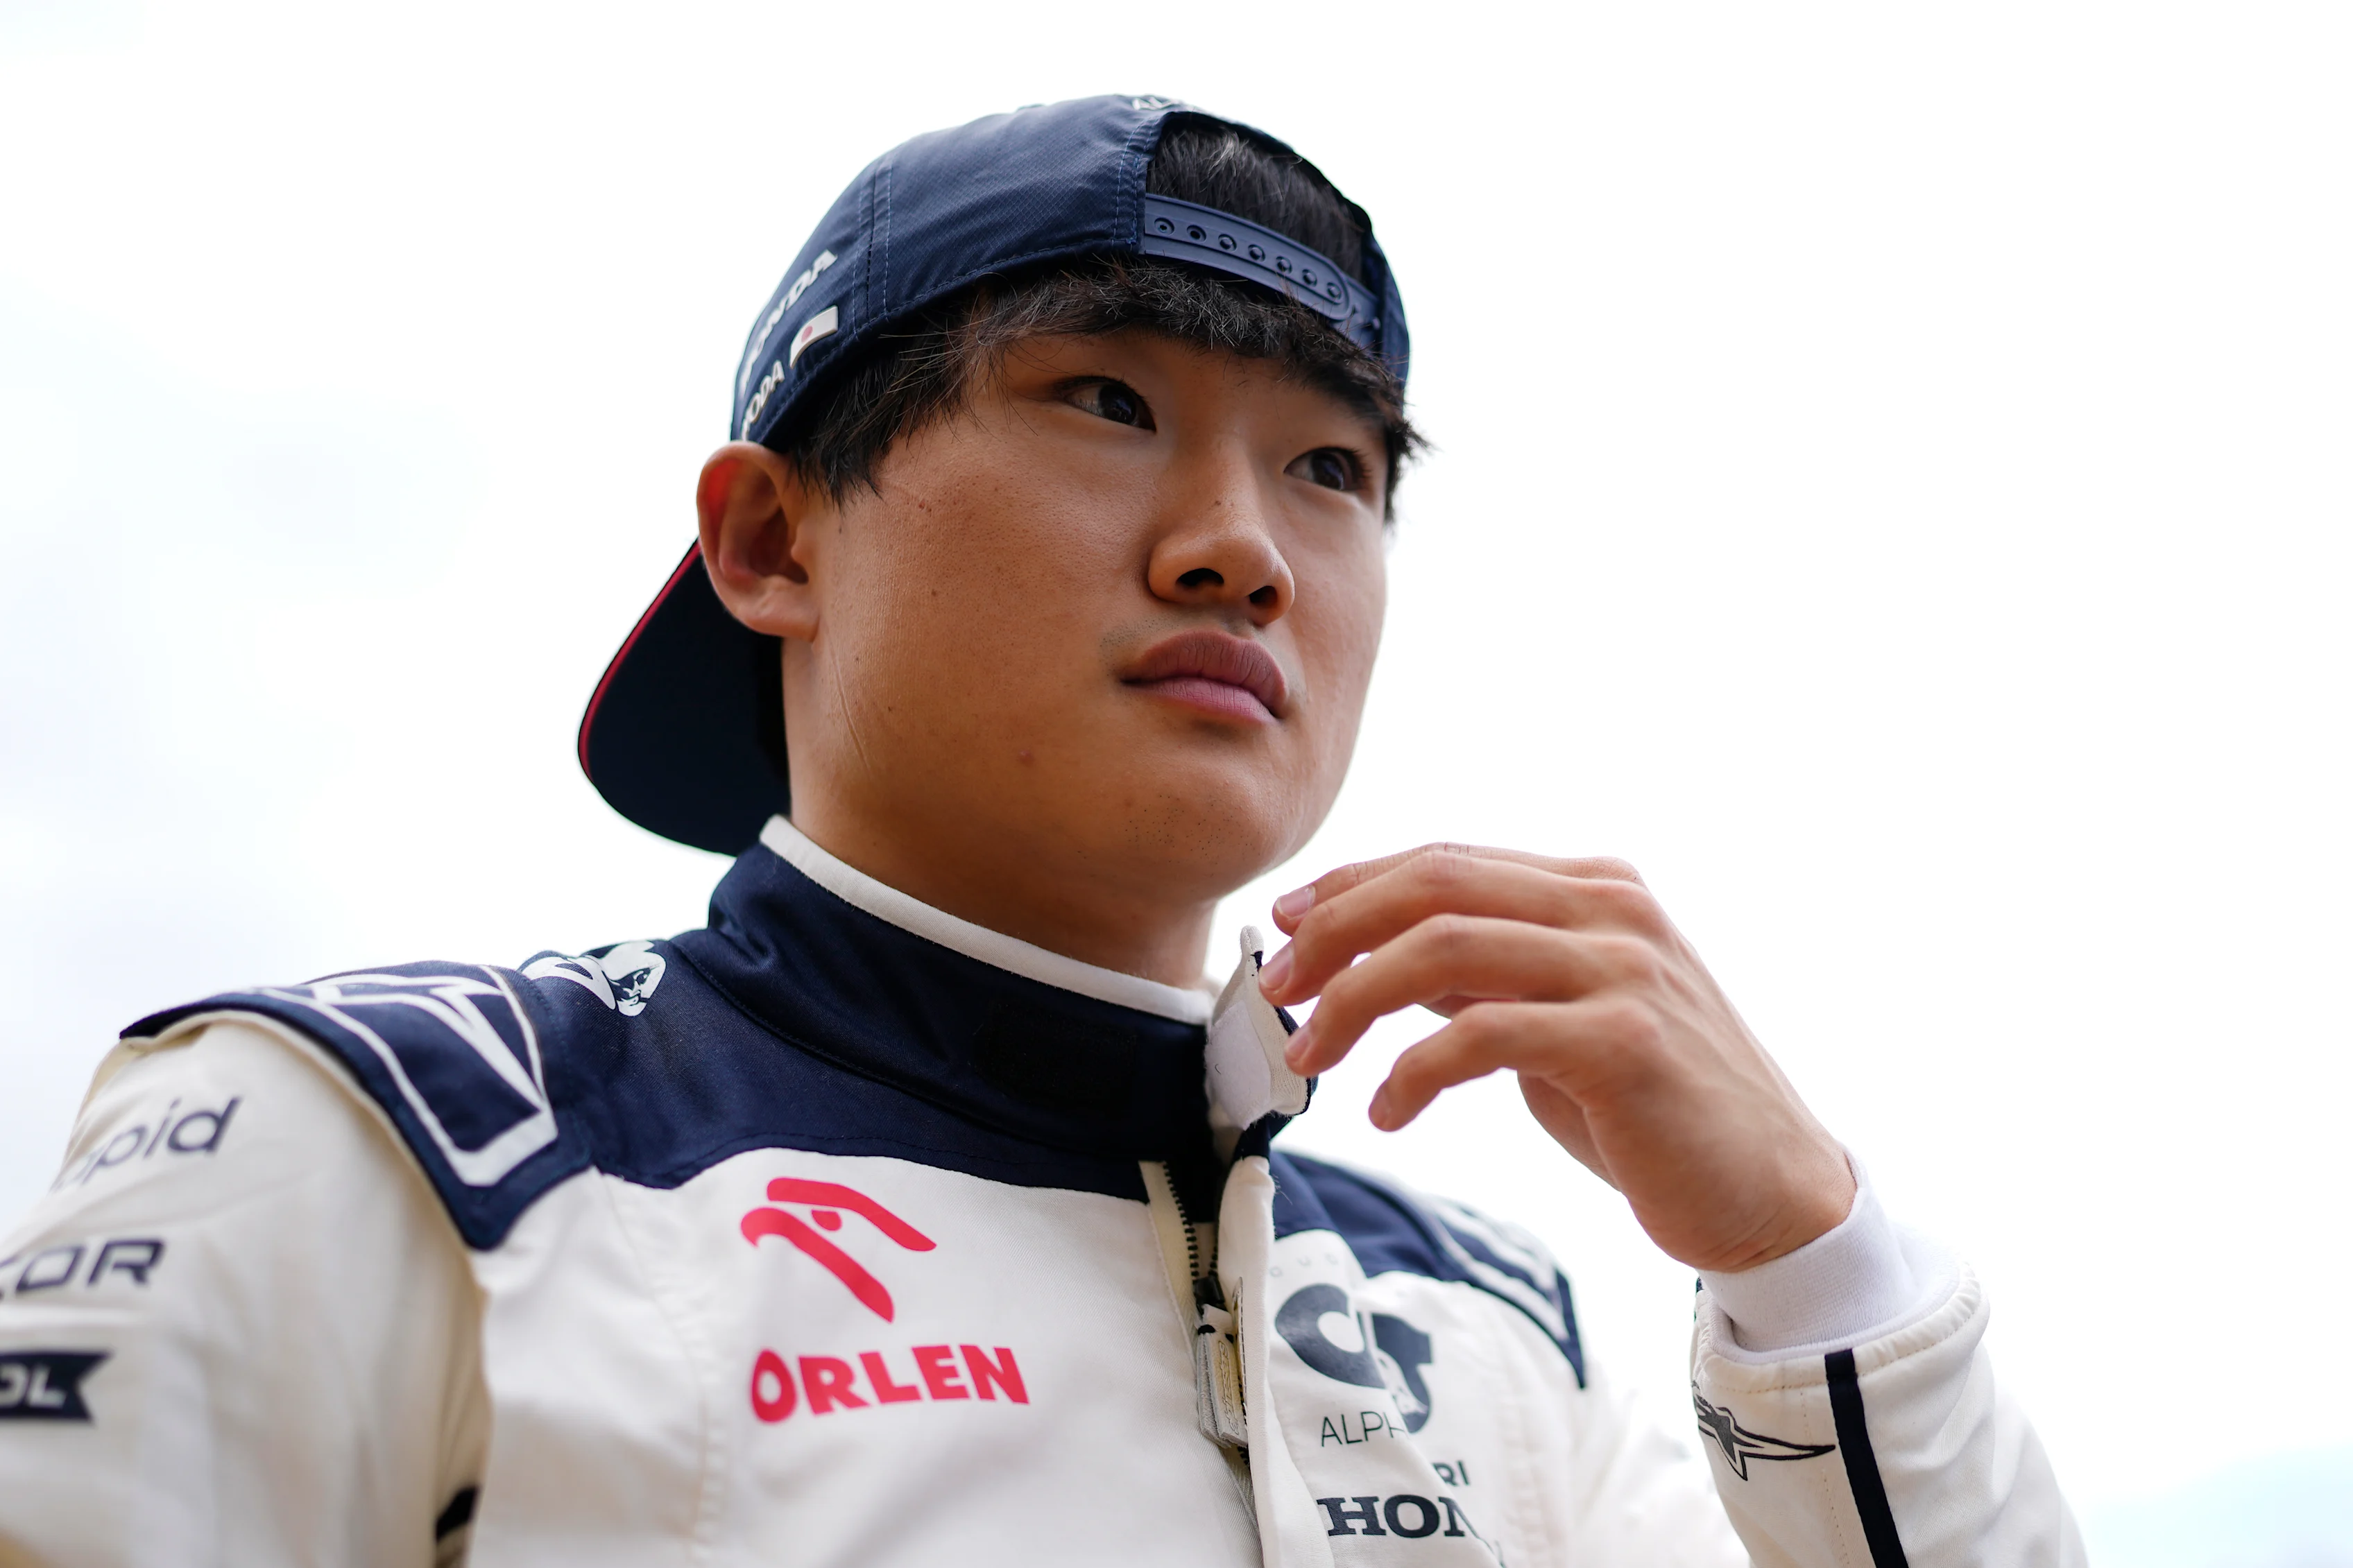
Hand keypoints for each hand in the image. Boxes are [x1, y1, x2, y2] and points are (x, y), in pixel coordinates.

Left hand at [1258, 844, 1854, 1272]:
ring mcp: (1623, 970)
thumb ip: (1485, 974)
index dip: (1352, 884)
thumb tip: (1376, 952)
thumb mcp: (1559, 1019)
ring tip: (1310, 1053)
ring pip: (1444, 948)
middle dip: (1335, 929)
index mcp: (1596, 888)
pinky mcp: (1623, 1043)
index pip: (1446, 859)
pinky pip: (1481, 1035)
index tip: (1285, 923)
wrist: (1773, 1194)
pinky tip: (1388, 1110)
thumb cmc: (1656, 1111)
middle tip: (1277, 987)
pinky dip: (1412, 1070)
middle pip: (1433, 885)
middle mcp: (1612, 910)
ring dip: (1355, 998)